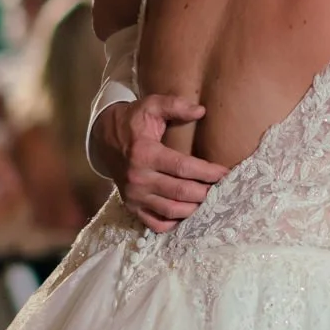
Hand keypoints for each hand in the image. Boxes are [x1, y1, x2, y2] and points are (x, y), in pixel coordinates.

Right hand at [93, 96, 224, 232]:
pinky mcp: (131, 206)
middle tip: (223, 189)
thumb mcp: (151, 105)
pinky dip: (174, 223)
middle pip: (180, 192)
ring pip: (171, 210)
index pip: (182, 167)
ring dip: (194, 209)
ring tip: (210, 201)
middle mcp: (138, 178)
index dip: (207, 172)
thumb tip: (201, 111)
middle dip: (205, 192)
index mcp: (144, 153)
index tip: (225, 173)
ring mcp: (134, 196)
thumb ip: (175, 105)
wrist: (104, 139)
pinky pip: (155, 223)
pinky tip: (188, 214)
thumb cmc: (133, 121)